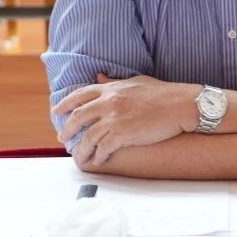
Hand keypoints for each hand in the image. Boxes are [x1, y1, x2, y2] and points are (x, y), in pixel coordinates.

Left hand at [53, 74, 197, 165]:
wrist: (180, 105)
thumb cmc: (162, 94)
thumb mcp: (135, 81)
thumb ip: (114, 82)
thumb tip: (99, 77)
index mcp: (110, 89)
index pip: (80, 95)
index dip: (65, 104)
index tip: (56, 112)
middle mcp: (108, 102)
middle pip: (78, 117)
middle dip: (67, 129)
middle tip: (62, 138)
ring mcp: (115, 119)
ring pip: (88, 137)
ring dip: (81, 149)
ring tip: (79, 157)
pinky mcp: (123, 134)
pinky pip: (104, 148)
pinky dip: (98, 156)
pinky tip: (98, 160)